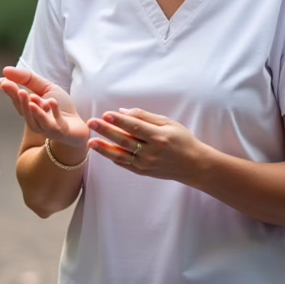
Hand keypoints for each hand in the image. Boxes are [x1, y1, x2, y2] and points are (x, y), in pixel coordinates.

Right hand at [0, 65, 89, 149]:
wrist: (77, 126)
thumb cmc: (60, 106)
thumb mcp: (45, 88)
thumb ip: (27, 78)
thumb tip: (6, 70)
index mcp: (29, 109)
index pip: (17, 100)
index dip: (10, 92)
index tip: (2, 82)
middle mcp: (35, 120)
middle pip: (25, 112)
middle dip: (21, 101)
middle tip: (19, 90)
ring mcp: (47, 128)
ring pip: (37, 121)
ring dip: (34, 110)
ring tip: (31, 98)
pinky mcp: (61, 131)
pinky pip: (56, 124)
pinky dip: (54, 112)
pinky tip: (52, 102)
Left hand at [87, 108, 207, 182]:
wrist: (193, 165)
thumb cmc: (182, 140)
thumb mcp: (168, 123)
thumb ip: (146, 117)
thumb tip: (123, 112)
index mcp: (159, 137)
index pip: (135, 127)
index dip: (119, 121)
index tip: (106, 114)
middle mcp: (151, 152)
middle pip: (124, 140)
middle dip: (106, 131)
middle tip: (92, 122)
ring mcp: (146, 164)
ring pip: (120, 155)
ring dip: (104, 148)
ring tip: (91, 141)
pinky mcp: (142, 171)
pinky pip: (125, 164)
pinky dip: (113, 157)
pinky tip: (103, 150)